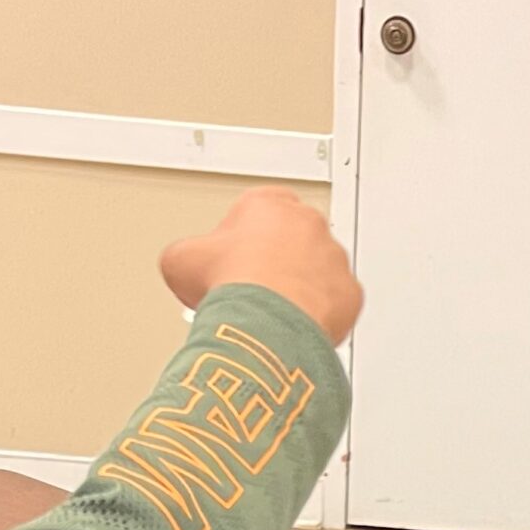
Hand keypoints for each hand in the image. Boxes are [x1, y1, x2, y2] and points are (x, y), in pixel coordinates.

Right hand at [159, 187, 363, 344]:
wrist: (266, 323)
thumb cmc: (233, 287)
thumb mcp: (181, 260)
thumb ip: (187, 252)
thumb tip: (182, 263)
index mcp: (267, 204)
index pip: (256, 209)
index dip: (239, 237)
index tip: (230, 257)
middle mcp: (307, 223)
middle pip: (290, 238)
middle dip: (273, 259)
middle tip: (250, 286)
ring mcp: (333, 257)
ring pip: (318, 268)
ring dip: (299, 285)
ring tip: (272, 311)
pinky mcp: (348, 292)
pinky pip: (336, 301)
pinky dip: (320, 313)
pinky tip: (295, 325)